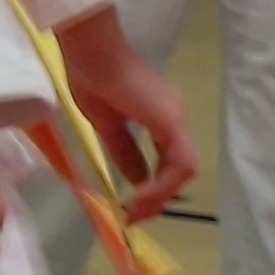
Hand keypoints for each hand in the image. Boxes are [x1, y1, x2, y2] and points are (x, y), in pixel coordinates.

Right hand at [53, 6, 199, 220]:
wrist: (91, 56)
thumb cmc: (91, 80)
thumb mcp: (108, 127)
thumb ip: (125, 153)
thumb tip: (136, 181)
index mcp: (161, 115)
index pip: (169, 160)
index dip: (156, 187)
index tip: (134, 208)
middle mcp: (175, 117)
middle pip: (180, 168)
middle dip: (160, 198)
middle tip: (136, 218)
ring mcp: (177, 118)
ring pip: (184, 170)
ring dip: (161, 196)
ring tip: (135, 211)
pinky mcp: (172, 122)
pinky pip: (178, 164)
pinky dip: (161, 185)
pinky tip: (139, 196)